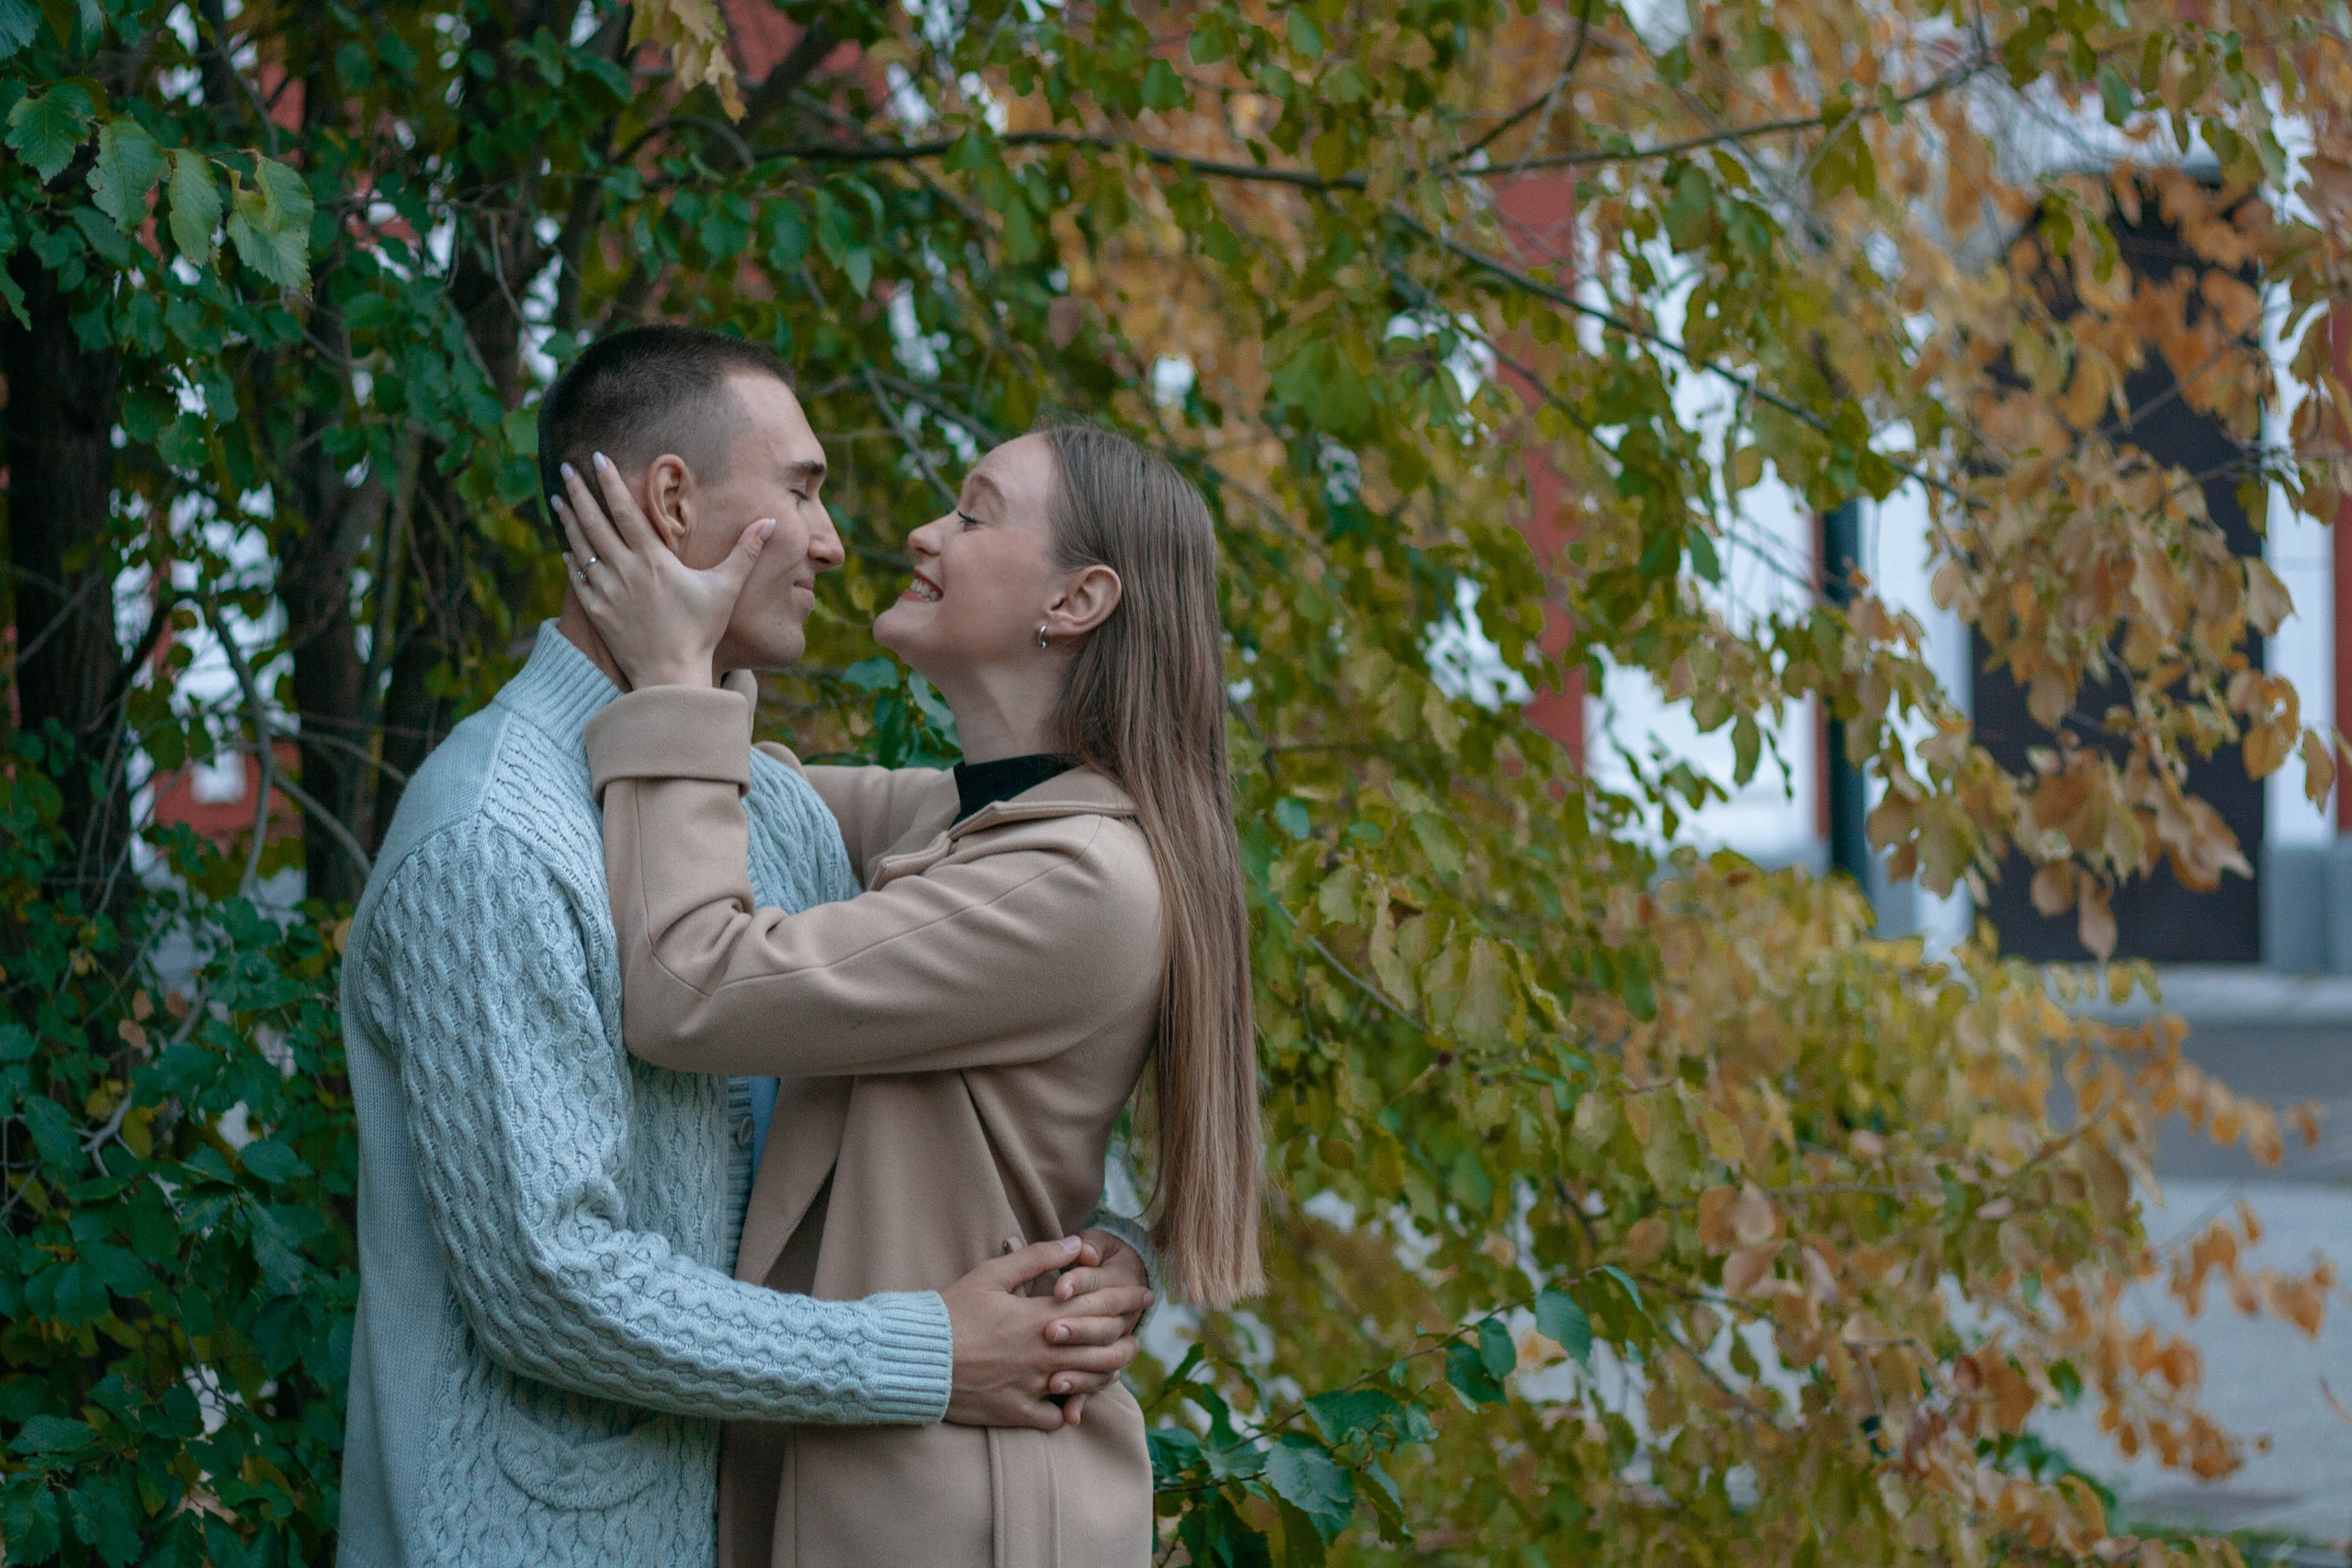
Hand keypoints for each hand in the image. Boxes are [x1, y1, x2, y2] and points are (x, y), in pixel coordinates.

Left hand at [553, 451, 770, 689]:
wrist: (670, 674)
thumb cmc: (701, 631)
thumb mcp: (726, 588)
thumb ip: (745, 552)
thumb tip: (770, 522)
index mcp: (652, 560)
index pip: (626, 511)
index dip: (611, 483)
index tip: (597, 459)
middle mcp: (625, 570)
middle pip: (596, 523)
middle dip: (580, 493)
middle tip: (566, 469)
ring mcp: (607, 591)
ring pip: (582, 548)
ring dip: (569, 521)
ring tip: (557, 499)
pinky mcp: (598, 613)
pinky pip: (579, 581)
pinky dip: (572, 562)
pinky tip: (566, 549)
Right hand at [940, 1237, 1147, 1430]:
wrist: (917, 1358)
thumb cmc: (952, 1312)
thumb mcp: (992, 1275)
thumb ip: (1037, 1258)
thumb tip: (1076, 1244)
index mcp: (1042, 1317)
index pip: (1100, 1307)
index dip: (1127, 1300)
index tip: (1144, 1296)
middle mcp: (1045, 1354)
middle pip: (1105, 1350)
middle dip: (1128, 1341)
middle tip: (1136, 1336)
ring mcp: (1032, 1386)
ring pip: (1088, 1385)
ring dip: (1107, 1374)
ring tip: (1115, 1367)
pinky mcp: (1015, 1412)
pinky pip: (1054, 1419)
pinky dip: (1066, 1411)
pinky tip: (1070, 1403)